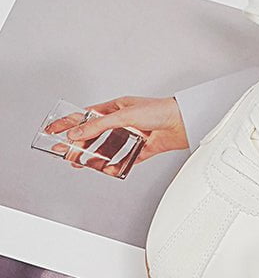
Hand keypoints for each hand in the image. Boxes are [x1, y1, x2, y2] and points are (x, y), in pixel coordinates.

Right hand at [45, 96, 188, 171]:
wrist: (186, 121)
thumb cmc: (160, 109)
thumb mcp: (123, 116)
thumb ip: (99, 126)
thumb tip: (77, 133)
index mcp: (117, 107)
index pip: (87, 116)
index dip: (70, 123)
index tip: (53, 130)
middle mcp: (125, 121)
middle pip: (96, 134)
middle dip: (80, 144)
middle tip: (66, 153)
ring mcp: (134, 135)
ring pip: (110, 148)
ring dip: (96, 156)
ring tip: (82, 163)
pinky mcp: (145, 148)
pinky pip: (128, 159)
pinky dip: (118, 165)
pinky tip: (109, 169)